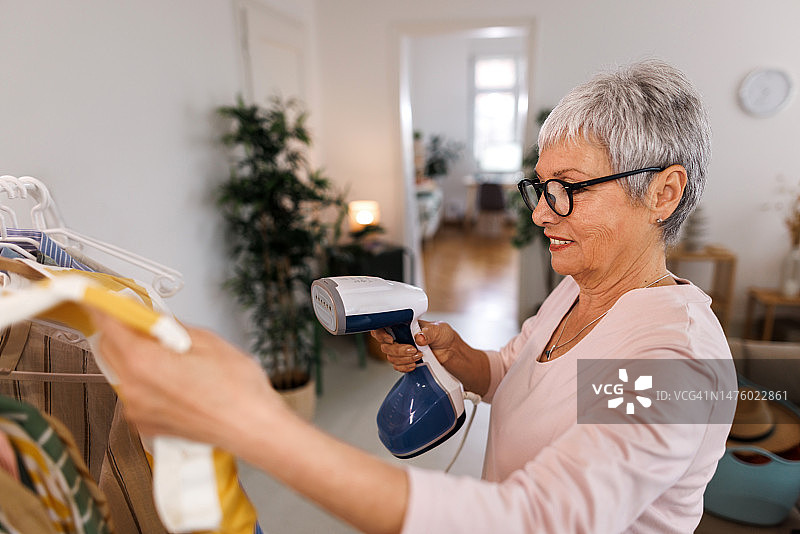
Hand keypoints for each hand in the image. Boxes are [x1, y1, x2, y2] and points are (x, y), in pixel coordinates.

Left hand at [89, 311, 288, 453]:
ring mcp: (138, 411)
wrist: (252, 428)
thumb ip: (171, 327)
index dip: (104, 307)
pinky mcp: (147, 425)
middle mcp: (133, 389)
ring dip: (135, 357)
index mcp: (143, 363)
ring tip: (172, 355)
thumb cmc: (237, 391)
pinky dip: (146, 382)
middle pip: (108, 349)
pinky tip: (175, 379)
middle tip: (145, 323)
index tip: (104, 299)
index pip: (107, 325)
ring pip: (121, 372)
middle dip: (121, 331)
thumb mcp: (207, 341)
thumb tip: (154, 319)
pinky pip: (134, 394)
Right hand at [370, 320, 461, 372]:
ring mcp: (401, 350)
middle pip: (385, 345)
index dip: (381, 334)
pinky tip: (415, 364)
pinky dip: (405, 367)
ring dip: (404, 359)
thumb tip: (419, 337)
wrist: (450, 350)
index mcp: (403, 324)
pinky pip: (397, 366)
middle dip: (399, 350)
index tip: (390, 339)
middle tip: (413, 350)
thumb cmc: (443, 335)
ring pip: (390, 357)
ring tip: (419, 356)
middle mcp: (400, 337)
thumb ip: (428, 333)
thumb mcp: (438, 329)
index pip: (383, 326)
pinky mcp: (405, 361)